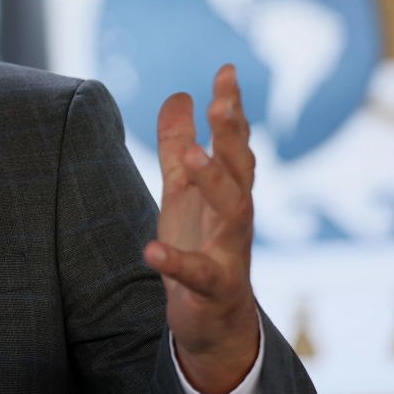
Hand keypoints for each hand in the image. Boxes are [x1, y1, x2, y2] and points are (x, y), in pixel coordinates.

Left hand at [146, 64, 260, 393]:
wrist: (214, 322)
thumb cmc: (201, 247)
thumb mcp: (183, 193)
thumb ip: (179, 146)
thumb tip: (179, 95)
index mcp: (227, 191)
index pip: (235, 143)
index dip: (232, 108)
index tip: (226, 71)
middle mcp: (236, 217)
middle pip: (242, 169)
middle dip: (233, 135)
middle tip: (221, 102)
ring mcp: (230, 252)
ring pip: (234, 213)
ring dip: (215, 183)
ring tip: (193, 159)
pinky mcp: (213, 289)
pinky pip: (198, 273)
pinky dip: (177, 261)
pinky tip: (152, 250)